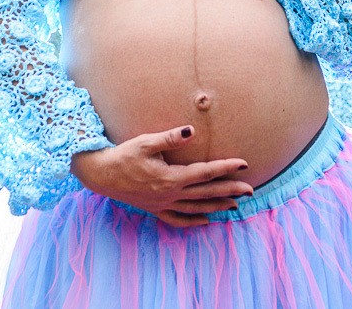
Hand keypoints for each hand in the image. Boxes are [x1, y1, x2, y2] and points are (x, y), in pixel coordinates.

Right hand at [70, 125, 254, 227]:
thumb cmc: (123, 155)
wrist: (101, 174)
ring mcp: (163, 204)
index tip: (244, 164)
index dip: (226, 168)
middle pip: (206, 193)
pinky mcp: (155, 209)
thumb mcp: (145, 142)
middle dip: (230, 191)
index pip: (205, 172)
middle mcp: (170, 194)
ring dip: (217, 206)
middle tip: (251, 190)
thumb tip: (191, 130)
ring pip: (196, 208)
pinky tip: (206, 220)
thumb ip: (170, 138)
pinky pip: (178, 219)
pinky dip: (194, 221)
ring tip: (236, 205)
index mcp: (171, 177)